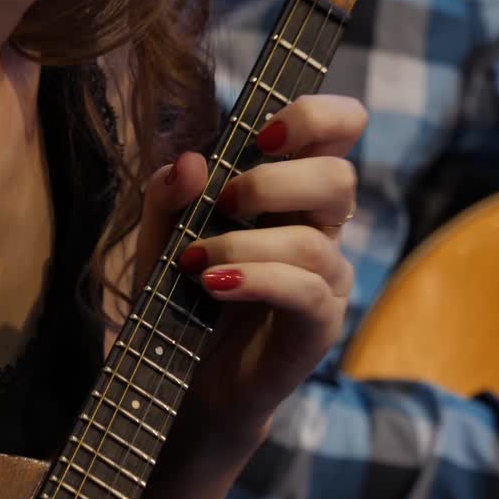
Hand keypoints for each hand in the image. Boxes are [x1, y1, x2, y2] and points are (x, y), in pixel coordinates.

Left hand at [135, 95, 364, 457]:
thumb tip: (190, 161)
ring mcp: (326, 279)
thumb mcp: (158, 240)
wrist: (185, 382)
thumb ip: (166, 197)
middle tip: (223, 203)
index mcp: (292, 191)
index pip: (340, 129)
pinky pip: (304, 290)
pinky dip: (255, 280)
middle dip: (273, 182)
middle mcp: (321, 229)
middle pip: (339, 177)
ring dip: (243, 243)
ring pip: (313, 241)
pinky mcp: (318, 326)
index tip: (262, 133)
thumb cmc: (181, 301)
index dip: (316, 116)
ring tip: (193, 264)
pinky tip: (213, 286)